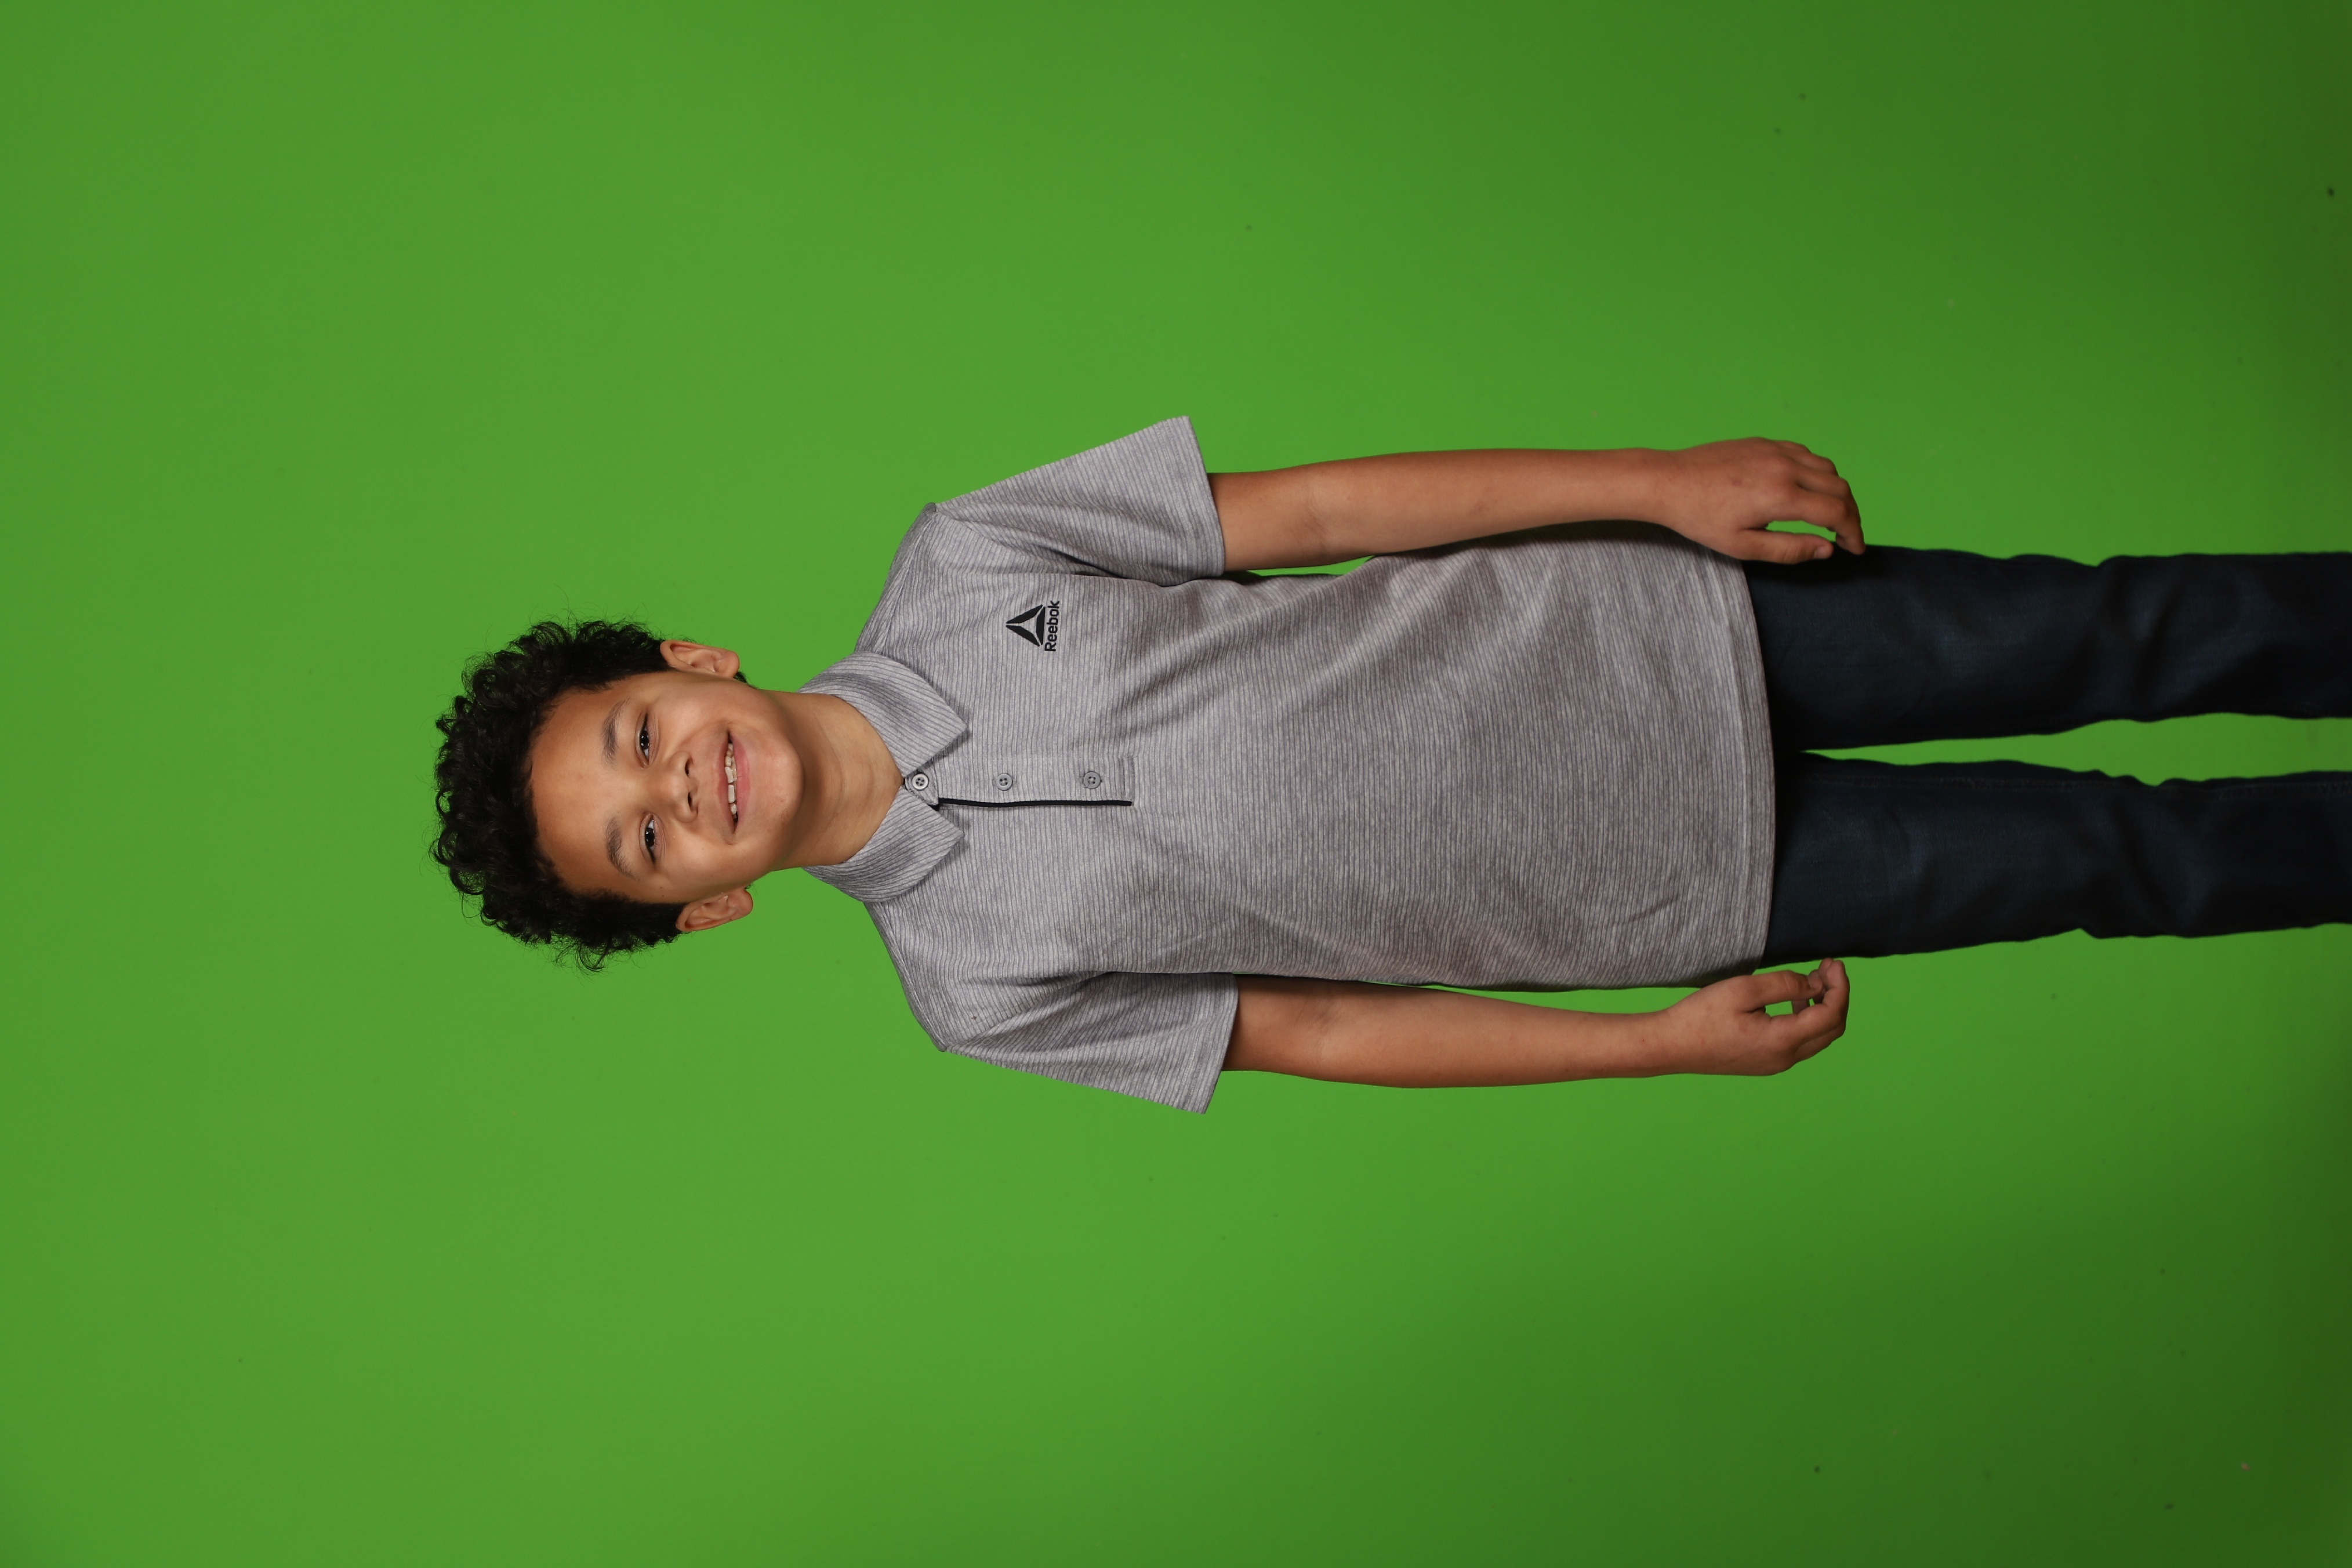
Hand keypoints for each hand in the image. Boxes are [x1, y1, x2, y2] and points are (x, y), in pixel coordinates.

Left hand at [1647, 439, 1862, 562]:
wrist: (1669, 482)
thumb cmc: (1700, 518)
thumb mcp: (1743, 546)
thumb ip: (1789, 549)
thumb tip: (1826, 549)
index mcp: (1781, 496)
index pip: (1836, 513)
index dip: (1853, 533)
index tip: (1855, 549)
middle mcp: (1785, 468)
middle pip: (1840, 488)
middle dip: (1851, 513)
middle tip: (1848, 535)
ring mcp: (1775, 451)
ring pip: (1826, 467)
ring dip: (1836, 491)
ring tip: (1831, 514)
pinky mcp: (1765, 442)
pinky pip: (1805, 454)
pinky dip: (1817, 472)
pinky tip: (1808, 488)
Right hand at [1658, 959, 1849, 1074]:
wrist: (1672, 1045)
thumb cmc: (1701, 1016)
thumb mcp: (1743, 989)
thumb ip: (1784, 984)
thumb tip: (1816, 985)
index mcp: (1782, 1041)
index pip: (1831, 1014)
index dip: (1840, 986)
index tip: (1832, 962)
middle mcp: (1785, 1058)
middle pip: (1832, 1029)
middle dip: (1837, 996)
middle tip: (1827, 968)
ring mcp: (1776, 1064)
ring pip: (1819, 1038)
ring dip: (1823, 1008)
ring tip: (1812, 981)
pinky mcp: (1766, 1062)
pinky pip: (1801, 1043)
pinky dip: (1808, 1020)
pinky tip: (1793, 1001)